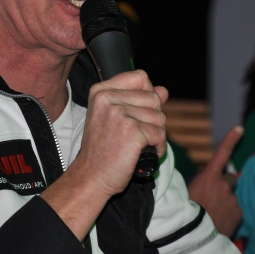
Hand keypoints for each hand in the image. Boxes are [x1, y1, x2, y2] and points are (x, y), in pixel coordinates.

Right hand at [77, 70, 168, 196]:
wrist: (91, 177)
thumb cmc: (102, 149)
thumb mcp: (114, 118)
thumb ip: (139, 100)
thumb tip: (163, 90)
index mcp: (101, 91)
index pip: (140, 77)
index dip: (147, 94)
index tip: (138, 112)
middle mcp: (109, 99)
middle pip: (154, 98)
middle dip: (153, 118)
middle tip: (137, 134)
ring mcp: (121, 114)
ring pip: (160, 117)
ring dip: (156, 134)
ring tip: (139, 145)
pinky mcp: (133, 132)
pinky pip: (160, 134)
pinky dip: (158, 147)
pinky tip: (144, 154)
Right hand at [188, 125, 243, 236]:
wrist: (194, 237)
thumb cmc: (186, 212)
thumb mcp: (185, 191)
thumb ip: (198, 182)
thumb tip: (203, 181)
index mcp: (209, 176)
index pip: (222, 153)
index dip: (231, 139)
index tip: (240, 128)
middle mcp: (224, 184)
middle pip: (230, 179)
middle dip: (224, 185)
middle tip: (211, 198)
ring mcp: (233, 198)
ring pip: (231, 196)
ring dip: (224, 201)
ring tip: (211, 213)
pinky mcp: (239, 212)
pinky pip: (235, 209)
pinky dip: (229, 213)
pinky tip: (218, 220)